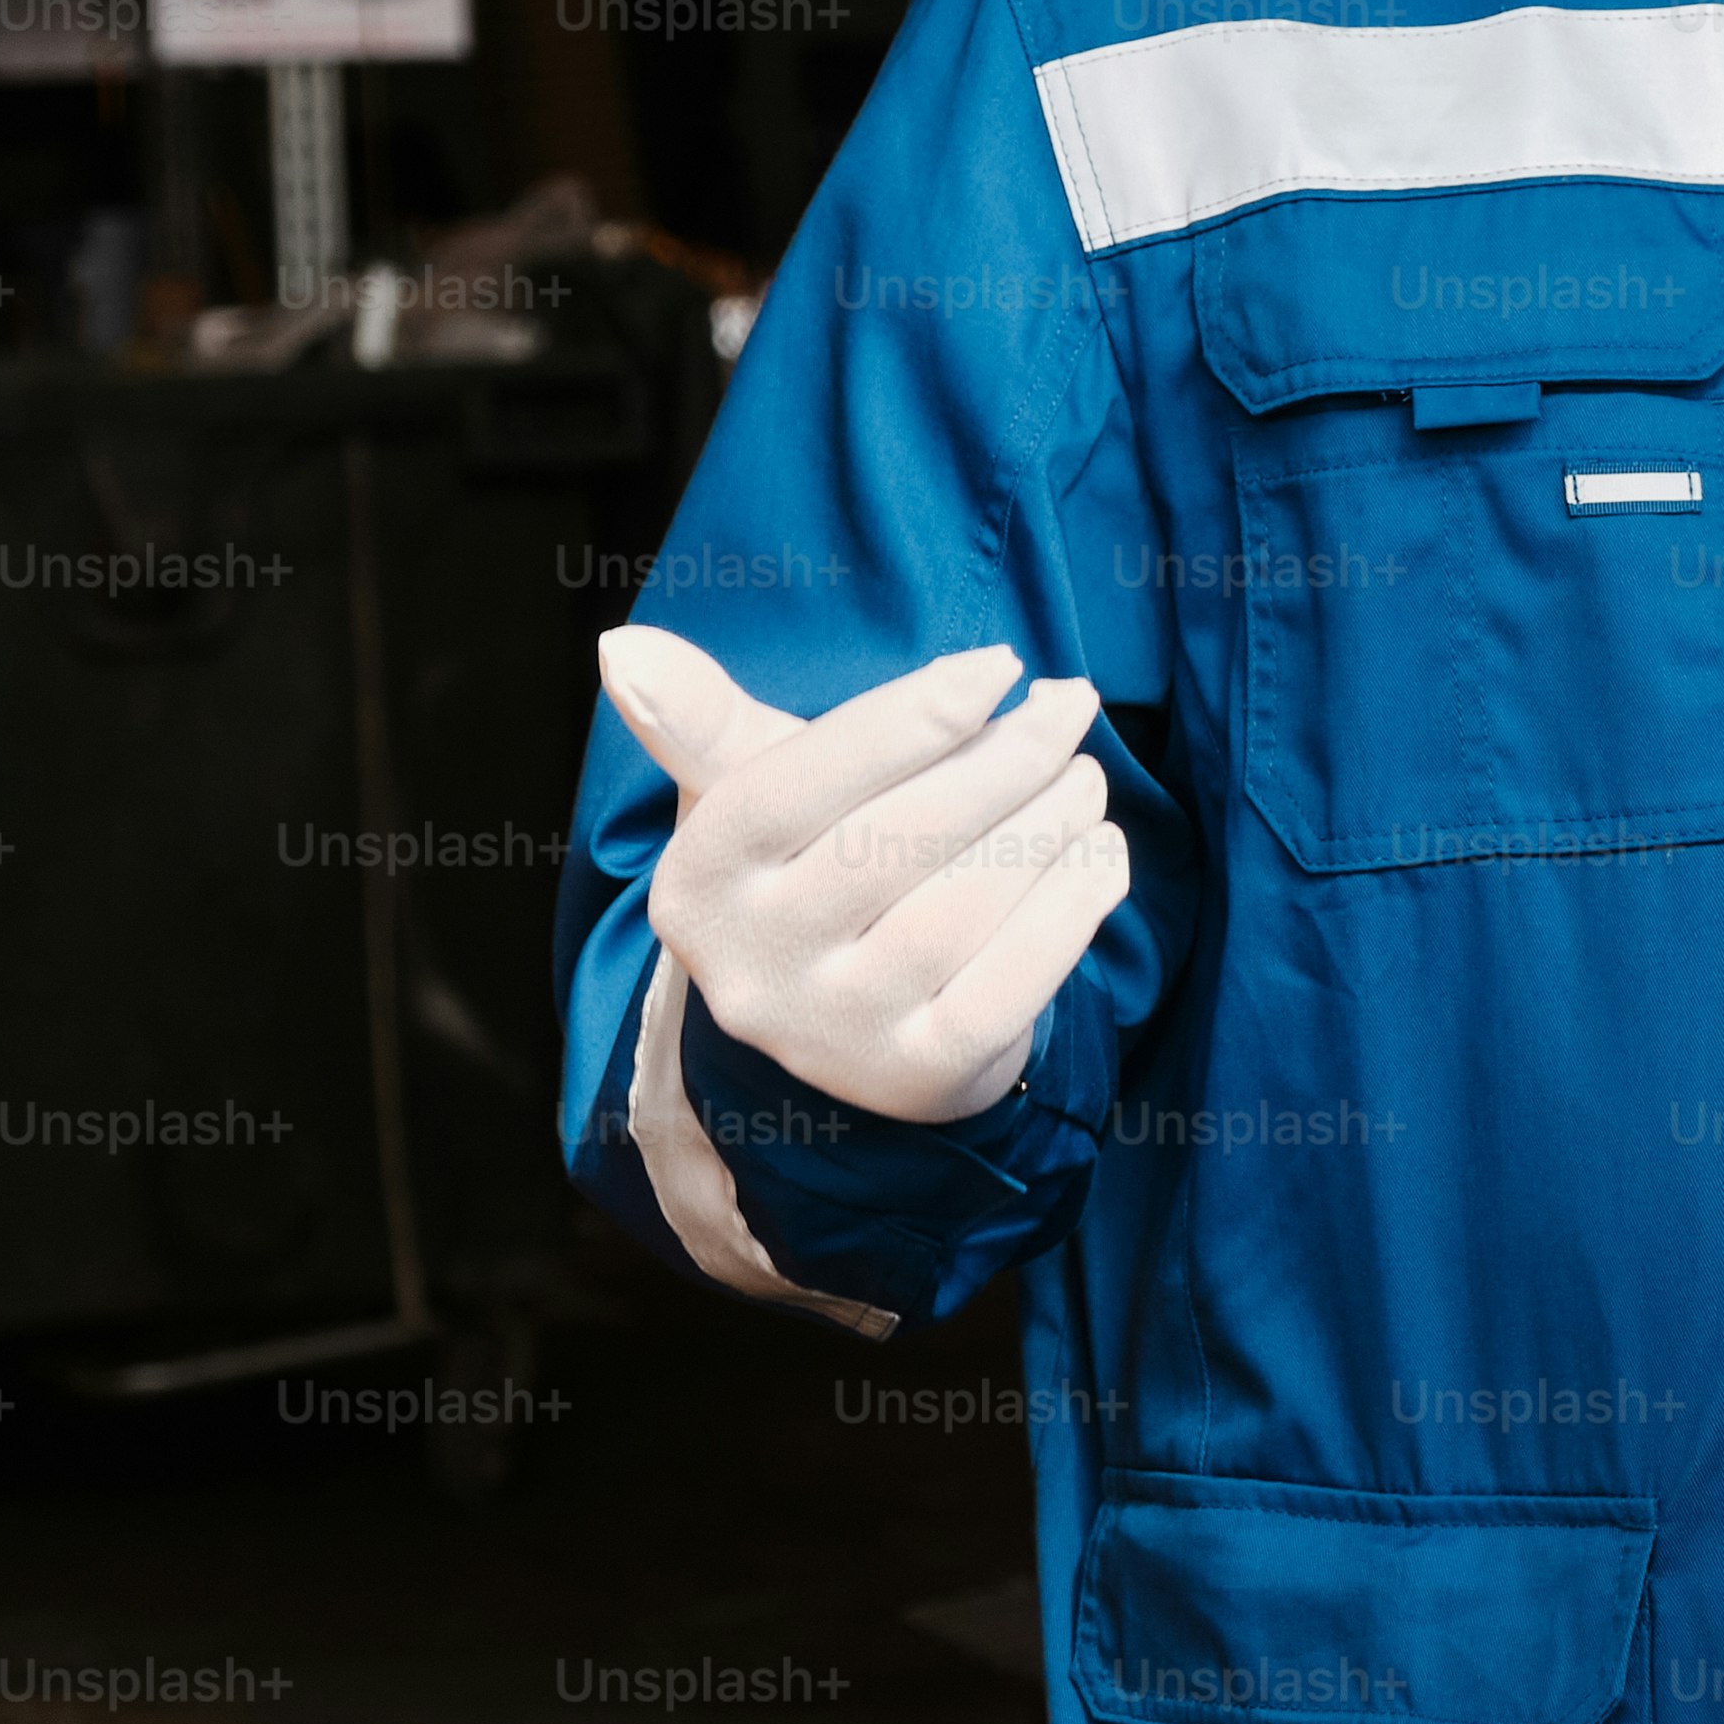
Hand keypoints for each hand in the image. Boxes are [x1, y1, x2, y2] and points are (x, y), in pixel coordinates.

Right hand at [607, 623, 1127, 1127]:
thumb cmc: (811, 872)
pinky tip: (1102, 853)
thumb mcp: (752, 796)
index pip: (799, 780)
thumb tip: (622, 647)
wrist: (851, 1031)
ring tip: (1086, 778)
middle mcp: (752, 968)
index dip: (909, 718)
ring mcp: (834, 1033)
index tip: (999, 666)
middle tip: (1069, 710)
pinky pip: (1014, 984)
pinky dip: (1072, 906)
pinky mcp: (919, 1077)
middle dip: (1005, 760)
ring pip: (962, 907)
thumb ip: (702, 719)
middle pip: (894, 839)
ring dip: (1048, 826)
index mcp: (697, 882)